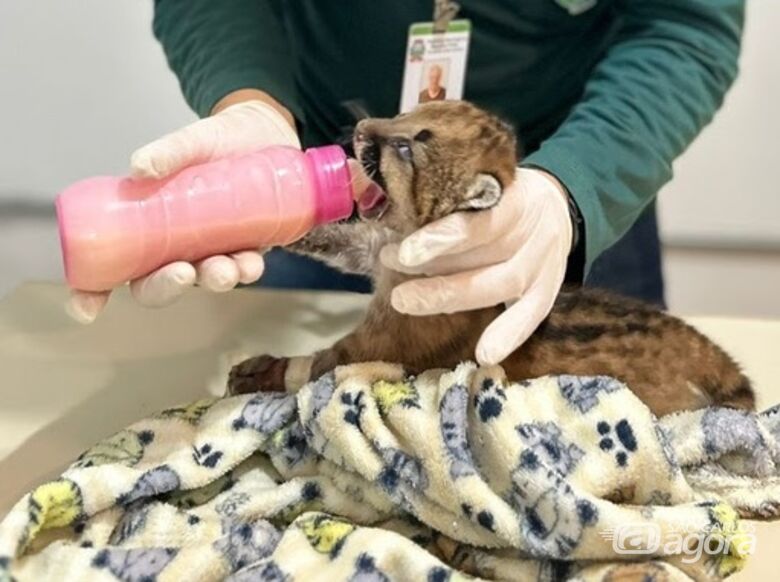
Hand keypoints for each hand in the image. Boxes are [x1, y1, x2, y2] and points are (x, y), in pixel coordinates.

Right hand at [67, 95, 298, 323]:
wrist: (264, 131)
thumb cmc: (216, 141)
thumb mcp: (190, 142)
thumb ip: (166, 152)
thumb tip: (140, 167)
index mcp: (146, 227)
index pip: (112, 268)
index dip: (92, 294)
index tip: (86, 310)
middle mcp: (176, 246)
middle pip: (159, 283)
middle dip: (167, 286)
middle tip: (181, 274)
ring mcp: (212, 249)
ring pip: (205, 278)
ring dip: (215, 279)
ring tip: (226, 269)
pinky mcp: (248, 245)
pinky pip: (245, 266)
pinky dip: (247, 268)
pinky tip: (251, 262)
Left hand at [379, 168, 572, 364]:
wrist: (557, 208)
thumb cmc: (502, 197)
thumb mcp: (486, 183)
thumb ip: (452, 197)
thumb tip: (390, 214)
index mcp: (519, 197)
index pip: (482, 218)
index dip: (444, 236)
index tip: (407, 251)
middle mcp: (534, 231)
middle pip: (484, 254)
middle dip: (434, 266)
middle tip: (390, 265)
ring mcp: (544, 265)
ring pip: (497, 285)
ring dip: (447, 295)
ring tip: (403, 298)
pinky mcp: (547, 292)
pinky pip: (530, 316)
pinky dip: (508, 335)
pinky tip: (484, 354)